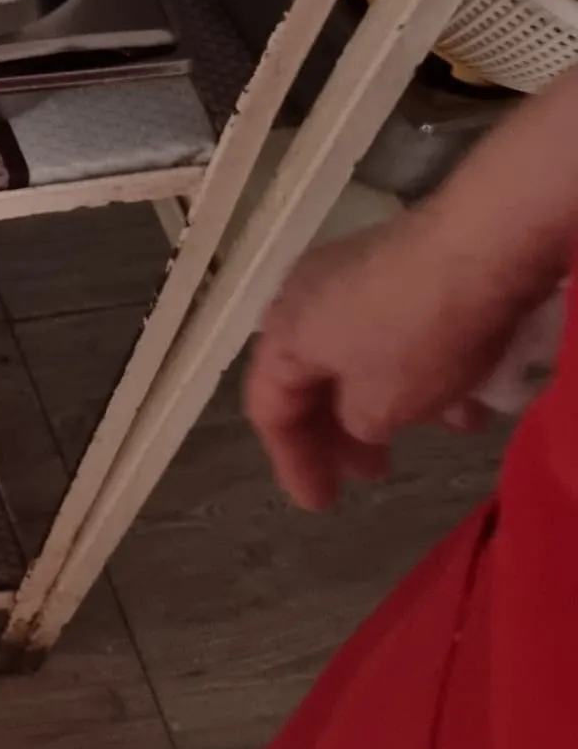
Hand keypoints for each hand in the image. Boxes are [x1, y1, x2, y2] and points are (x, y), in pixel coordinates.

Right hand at [245, 215, 539, 509]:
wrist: (480, 245)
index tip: (319, 504)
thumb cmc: (415, 334)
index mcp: (282, 335)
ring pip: (358, 356)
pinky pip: (391, 329)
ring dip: (391, 402)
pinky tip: (463, 392)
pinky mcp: (394, 261)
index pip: (269, 410)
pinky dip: (416, 367)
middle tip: (372, 472)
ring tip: (435, 432)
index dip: (292, 464)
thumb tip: (360, 421)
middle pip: (311, 381)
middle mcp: (302, 299)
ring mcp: (348, 274)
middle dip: (344, 433)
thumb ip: (356, 428)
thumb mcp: (381, 407)